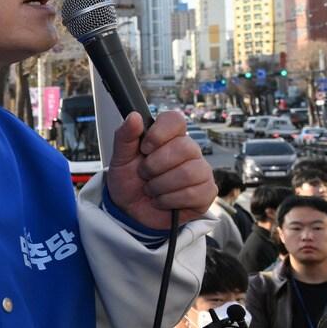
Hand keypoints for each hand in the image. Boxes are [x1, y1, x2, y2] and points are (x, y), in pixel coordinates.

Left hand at [104, 111, 213, 230]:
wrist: (131, 211)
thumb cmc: (129, 181)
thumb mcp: (120, 159)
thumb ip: (124, 137)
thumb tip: (134, 116)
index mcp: (169, 137)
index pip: (175, 119)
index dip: (159, 133)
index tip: (144, 148)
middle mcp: (189, 151)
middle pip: (184, 147)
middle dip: (154, 166)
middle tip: (144, 174)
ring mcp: (201, 171)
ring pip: (188, 172)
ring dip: (160, 185)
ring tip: (152, 189)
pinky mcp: (206, 193)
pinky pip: (193, 193)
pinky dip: (169, 200)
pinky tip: (162, 200)